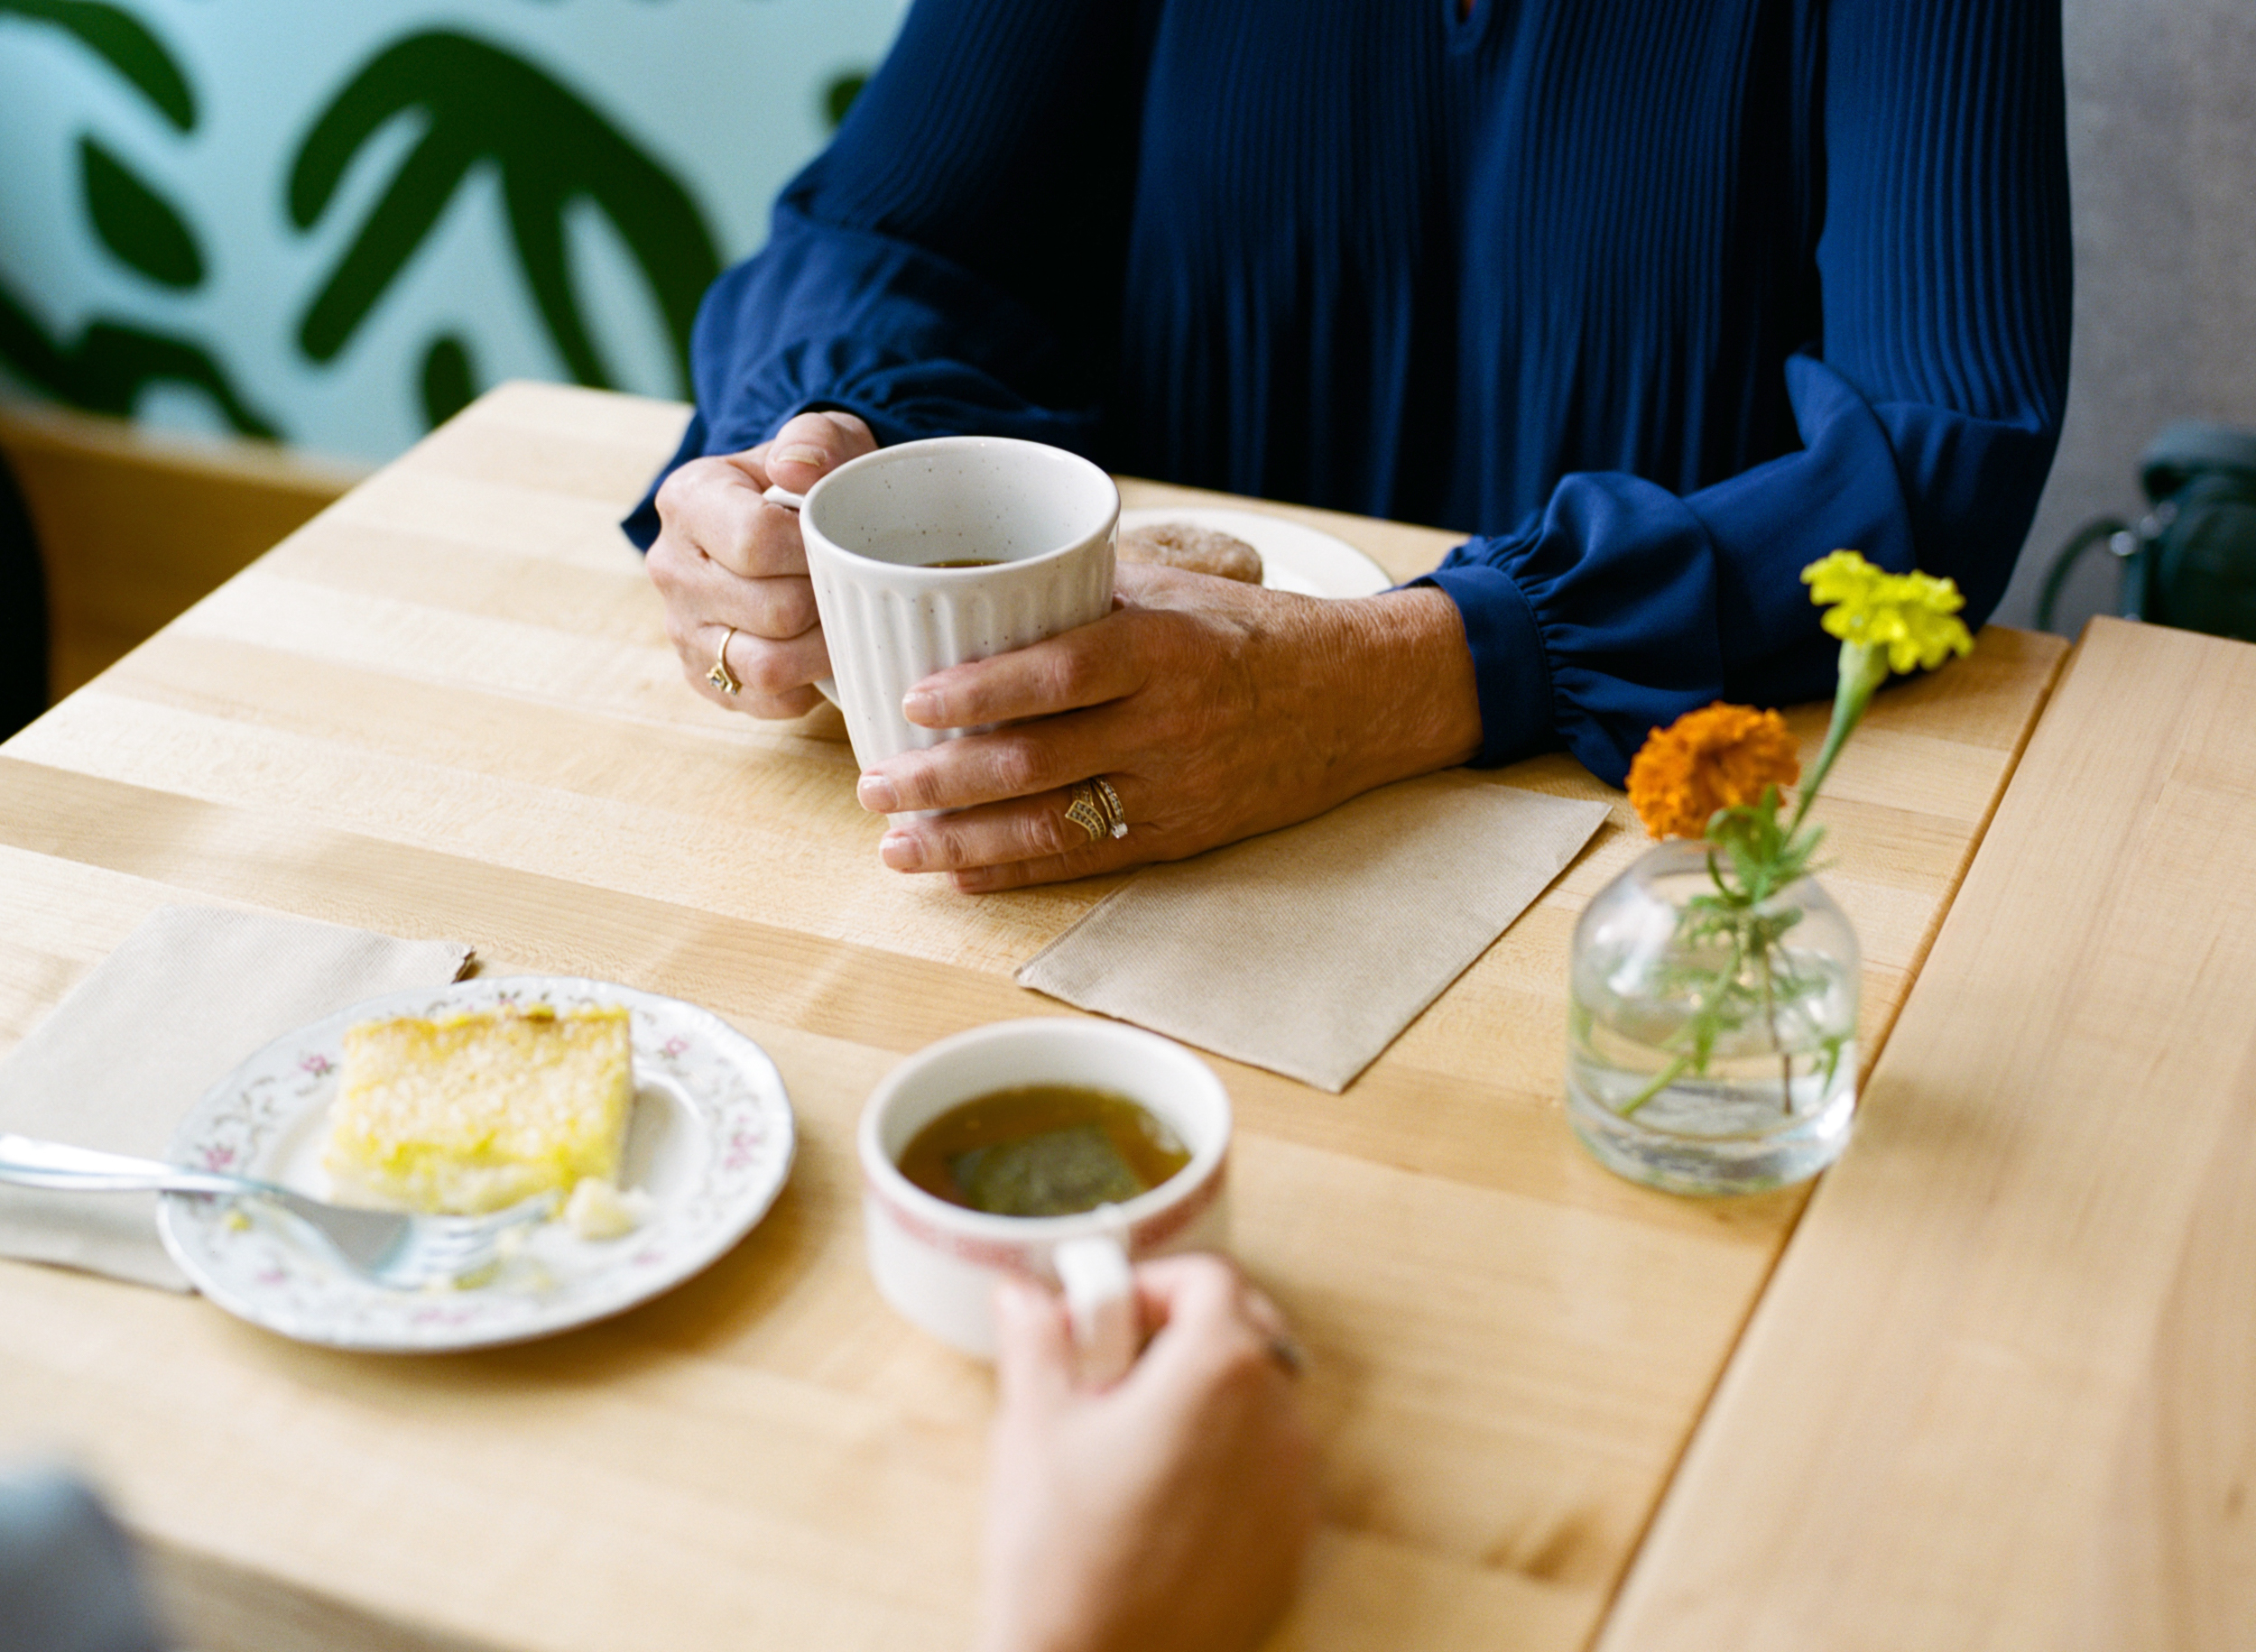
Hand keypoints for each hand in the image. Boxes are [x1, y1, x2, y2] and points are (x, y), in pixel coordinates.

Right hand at [644, 409, 873, 715]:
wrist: (785, 521)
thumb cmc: (810, 482)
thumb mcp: (824, 440)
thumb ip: (817, 440)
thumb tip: (795, 468)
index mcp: (689, 499)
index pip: (755, 541)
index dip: (816, 554)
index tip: (845, 546)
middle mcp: (672, 568)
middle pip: (773, 610)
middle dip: (830, 604)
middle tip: (859, 589)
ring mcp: (682, 629)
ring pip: (767, 666)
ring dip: (823, 653)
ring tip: (847, 624)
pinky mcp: (703, 676)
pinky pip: (764, 701)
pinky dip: (805, 686)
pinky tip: (821, 654)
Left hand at [856, 565, 1483, 888]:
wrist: (1364, 700)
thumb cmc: (1259, 633)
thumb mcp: (1182, 589)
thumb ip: (1087, 592)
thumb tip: (983, 579)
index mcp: (1166, 649)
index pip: (1061, 672)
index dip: (983, 691)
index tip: (912, 699)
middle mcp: (1170, 727)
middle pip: (1038, 761)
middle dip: (942, 781)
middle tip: (873, 785)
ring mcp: (1177, 792)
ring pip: (1054, 826)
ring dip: (965, 842)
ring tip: (897, 845)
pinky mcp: (1184, 838)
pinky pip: (1090, 863)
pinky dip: (1020, 873)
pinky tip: (963, 875)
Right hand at [978, 1256, 1319, 1651]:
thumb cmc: (1061, 1555)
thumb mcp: (1034, 1424)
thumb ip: (1036, 1338)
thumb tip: (1023, 1293)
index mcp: (1219, 1370)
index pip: (1210, 1277)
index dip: (1151, 1284)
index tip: (1105, 1318)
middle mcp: (1277, 1419)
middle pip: (1247, 1332)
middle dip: (1185, 1334)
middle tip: (1116, 1370)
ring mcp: (1294, 1487)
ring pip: (1262, 1402)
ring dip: (1209, 1398)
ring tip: (1133, 1438)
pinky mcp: (1293, 1544)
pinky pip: (1270, 1471)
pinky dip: (1229, 1461)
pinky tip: (1164, 1496)